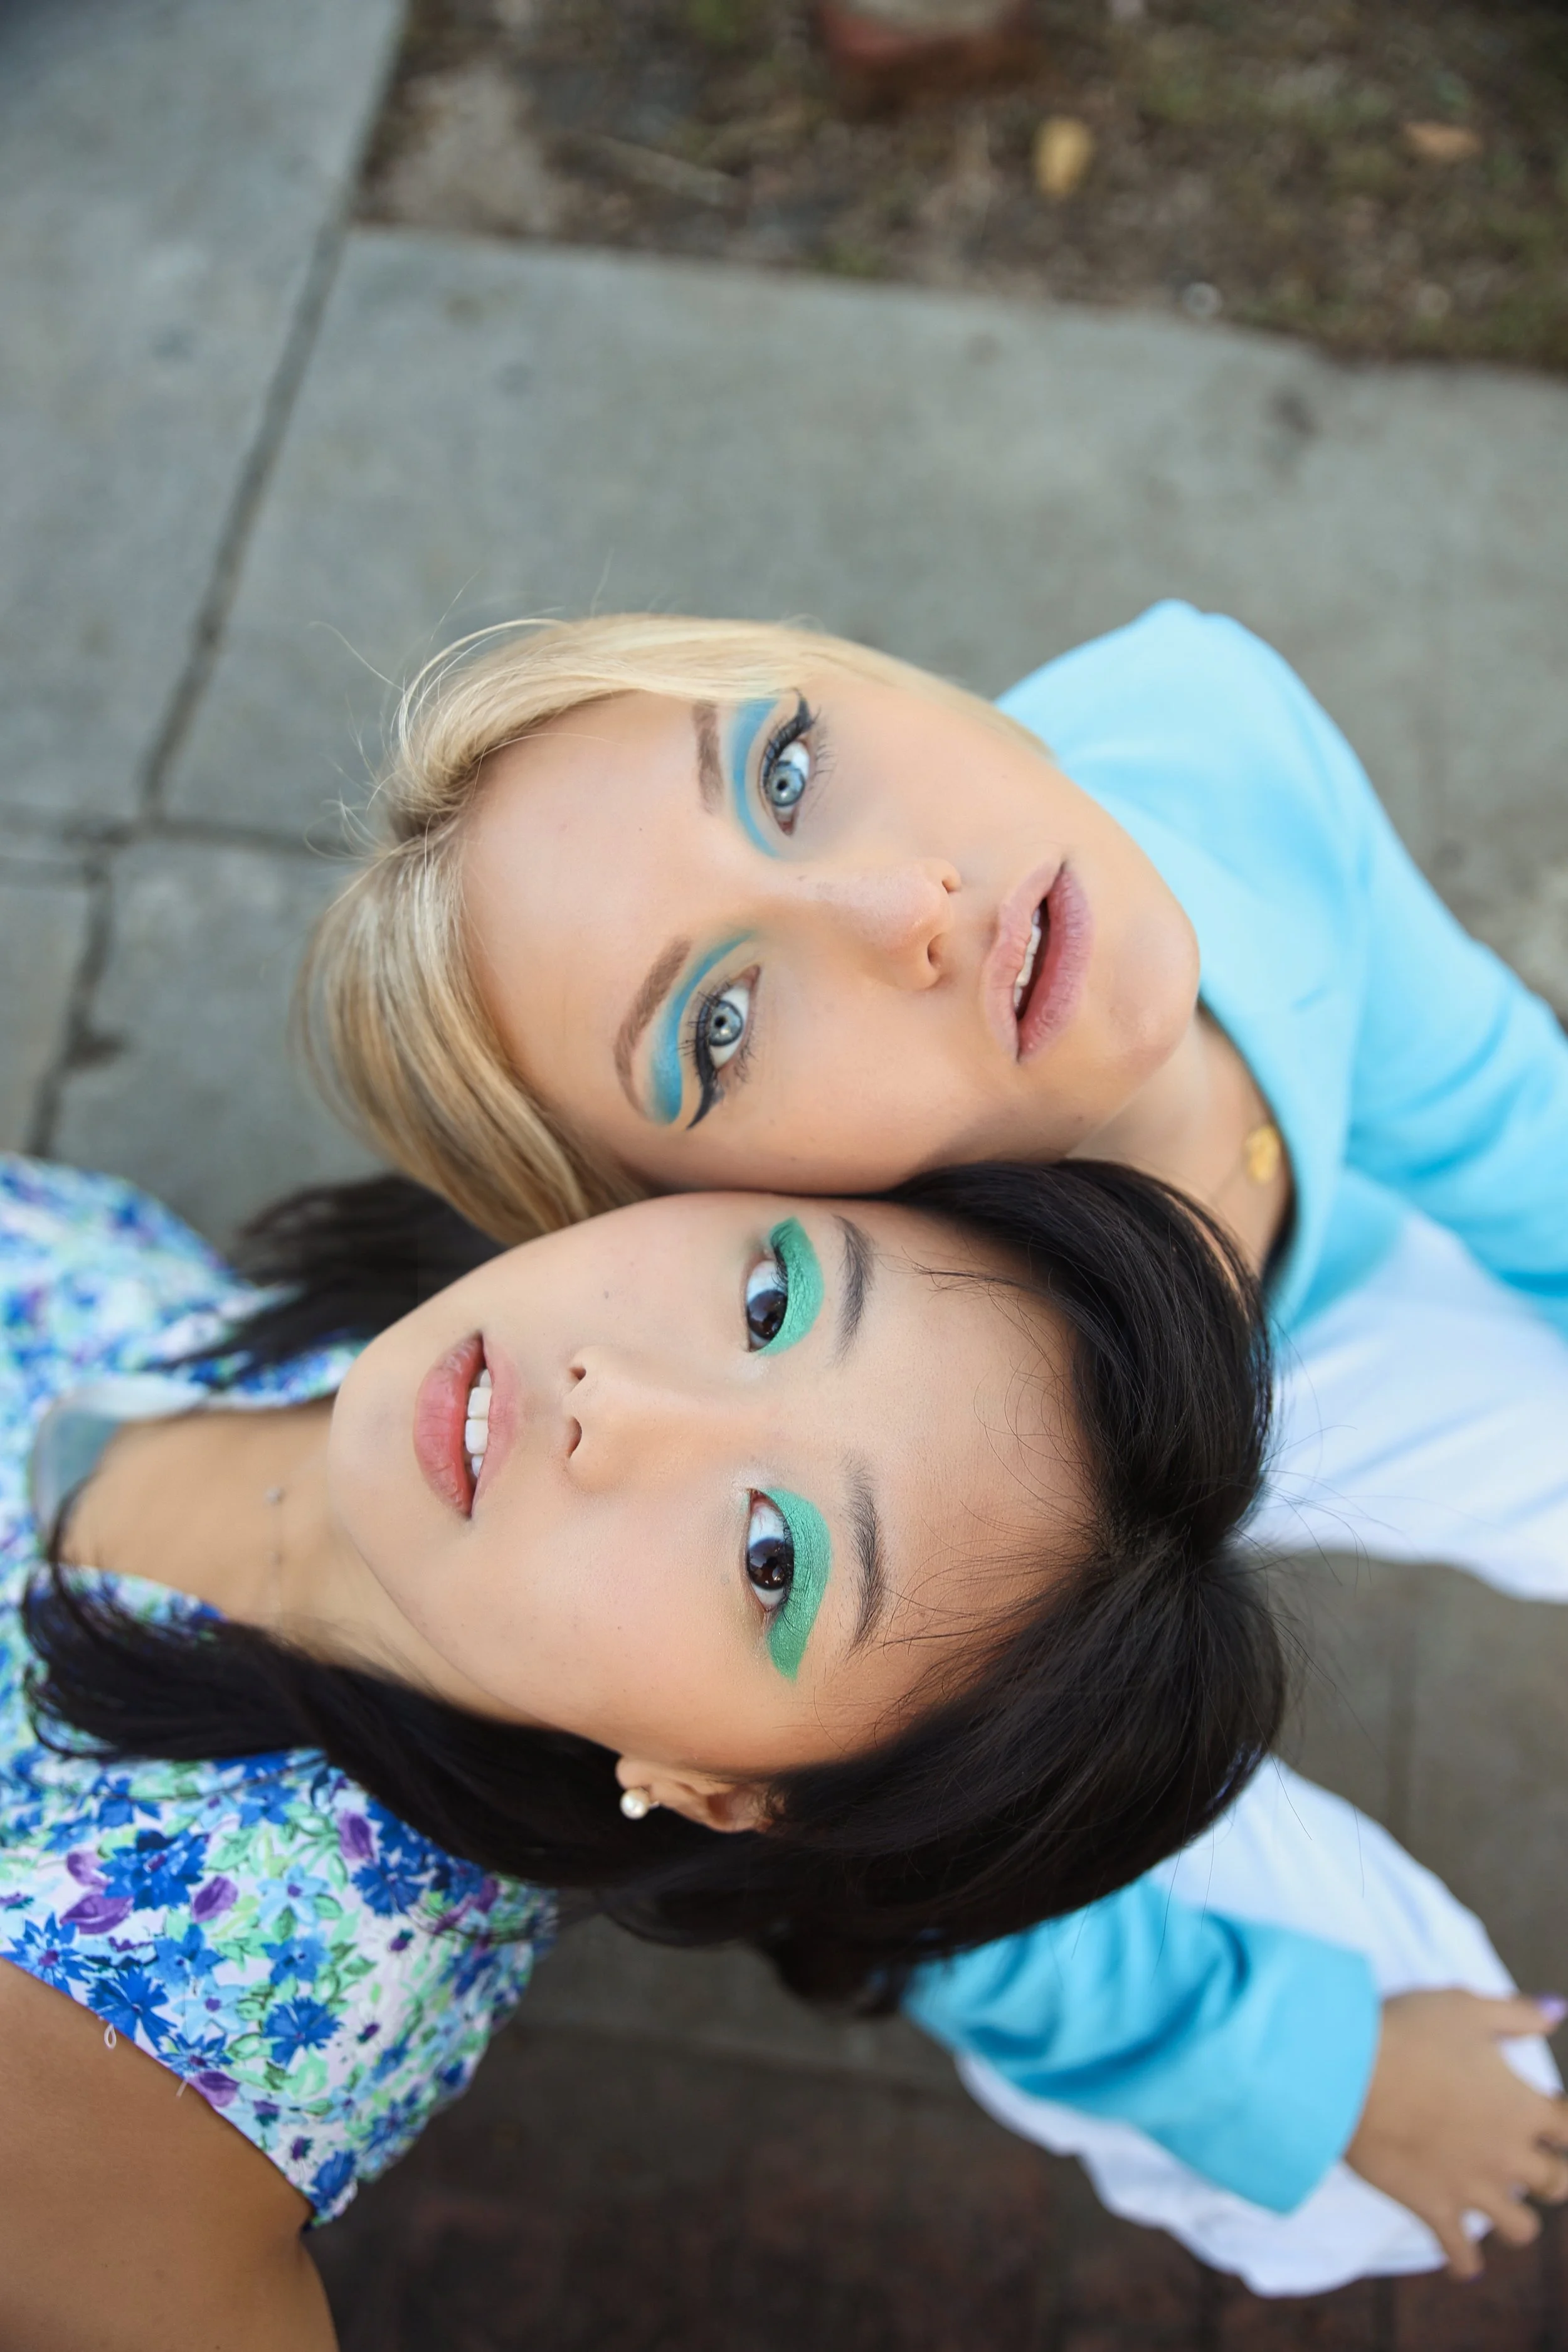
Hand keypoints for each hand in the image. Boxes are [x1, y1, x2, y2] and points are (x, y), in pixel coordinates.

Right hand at [1345, 1990, 1567, 2278]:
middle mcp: (1508, 2154)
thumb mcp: (1466, 2007)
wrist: (1350, 2074)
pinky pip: (1463, 2256)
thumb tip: (1555, 2012)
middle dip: (1549, 2174)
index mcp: (1522, 2107)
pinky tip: (1464, 2260)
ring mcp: (1473, 2189)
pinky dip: (1466, 2262)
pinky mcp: (1435, 2211)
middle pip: (1555, 2183)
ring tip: (1499, 2206)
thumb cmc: (1409, 2032)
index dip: (1563, 2120)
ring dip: (1516, 2219)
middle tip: (1530, 2162)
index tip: (1548, 2110)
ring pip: (1522, 2229)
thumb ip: (1516, 2013)